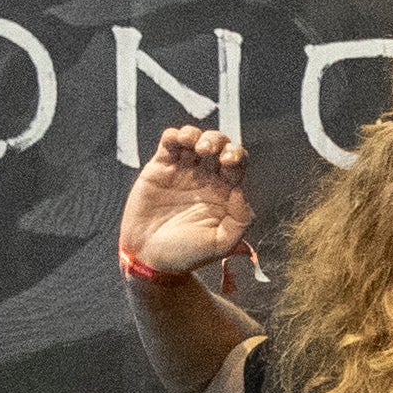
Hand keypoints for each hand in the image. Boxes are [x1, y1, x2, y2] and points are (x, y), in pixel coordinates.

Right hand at [121, 125, 253, 274]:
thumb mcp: (221, 244)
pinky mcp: (159, 168)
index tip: (228, 161)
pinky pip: (169, 142)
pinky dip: (174, 135)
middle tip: (207, 151)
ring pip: (194, 138)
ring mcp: (182, 171)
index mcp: (224, 192)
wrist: (150, 258)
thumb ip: (239, 220)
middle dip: (217, 141)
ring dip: (196, 134)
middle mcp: (206, 178)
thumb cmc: (187, 254)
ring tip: (192, 145)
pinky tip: (176, 141)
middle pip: (219, 145)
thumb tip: (242, 193)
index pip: (237, 163)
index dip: (236, 155)